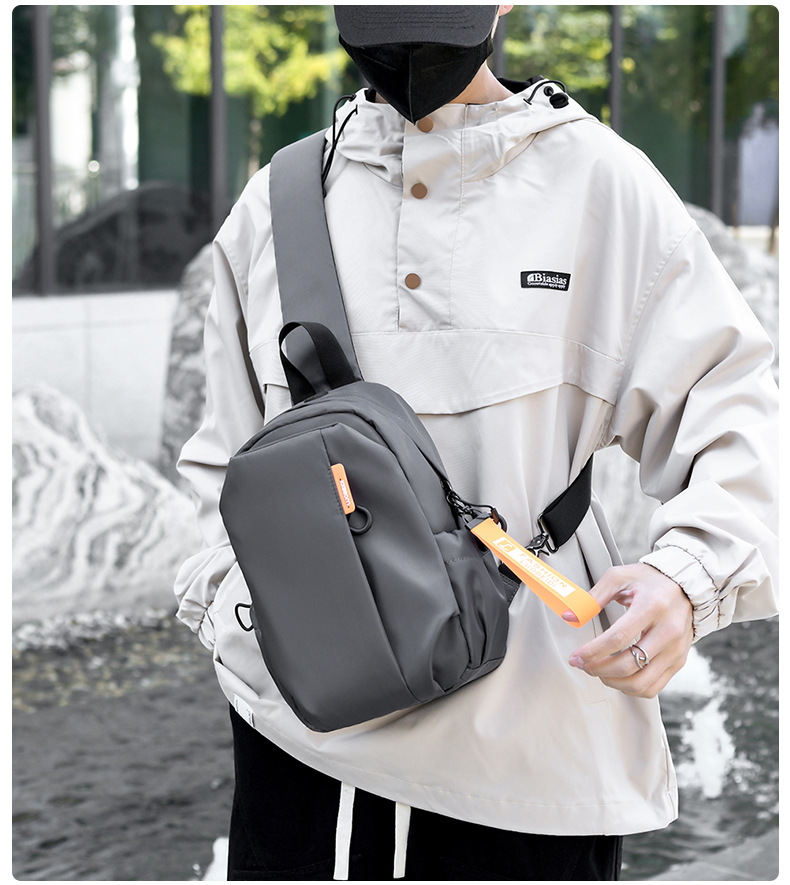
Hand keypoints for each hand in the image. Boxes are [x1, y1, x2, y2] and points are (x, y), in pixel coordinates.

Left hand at [566, 563, 692, 697]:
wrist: (685, 586)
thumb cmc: (649, 580)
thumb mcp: (619, 577)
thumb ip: (593, 597)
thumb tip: (570, 617)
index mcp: (652, 606)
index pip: (618, 638)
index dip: (593, 651)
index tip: (576, 657)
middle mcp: (668, 631)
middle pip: (629, 665)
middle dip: (599, 669)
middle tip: (583, 665)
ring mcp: (676, 650)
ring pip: (641, 683)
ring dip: (613, 682)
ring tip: (598, 671)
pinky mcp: (678, 661)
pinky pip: (653, 687)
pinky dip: (631, 688)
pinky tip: (617, 677)